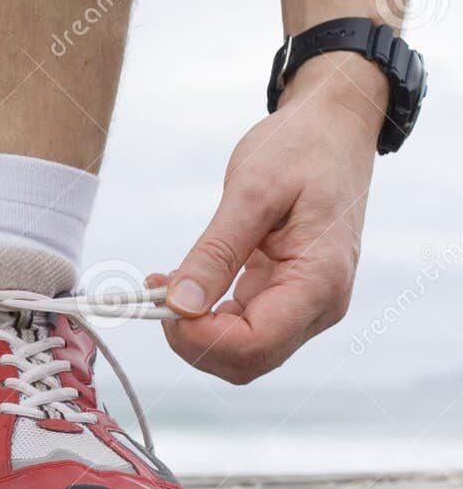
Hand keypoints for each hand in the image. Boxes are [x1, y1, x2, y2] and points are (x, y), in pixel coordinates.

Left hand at [158, 53, 384, 382]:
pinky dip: (206, 314)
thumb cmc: (302, 148)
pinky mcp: (288, 292)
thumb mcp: (252, 192)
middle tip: (154, 292)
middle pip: (246, 360)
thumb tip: (180, 305)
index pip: (254, 346)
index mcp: (319, 281)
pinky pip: (243, 324)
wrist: (335, 128)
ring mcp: (305, 303)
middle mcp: (319, 305)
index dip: (199, 338)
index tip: (161, 301)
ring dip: (194, 329)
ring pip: (242, 350)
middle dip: (192, 338)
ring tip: (160, 284)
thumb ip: (216, 252)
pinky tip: (178, 284)